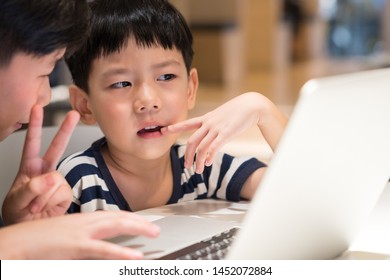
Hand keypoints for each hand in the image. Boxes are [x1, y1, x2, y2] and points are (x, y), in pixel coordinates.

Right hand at [0, 211, 159, 258]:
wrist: (16, 242)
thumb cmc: (38, 240)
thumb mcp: (66, 236)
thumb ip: (84, 239)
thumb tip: (96, 244)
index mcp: (82, 219)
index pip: (112, 215)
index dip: (129, 218)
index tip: (142, 221)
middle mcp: (85, 221)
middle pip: (118, 217)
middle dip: (139, 222)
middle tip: (154, 228)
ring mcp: (81, 232)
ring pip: (115, 226)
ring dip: (137, 229)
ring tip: (153, 233)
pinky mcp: (76, 246)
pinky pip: (103, 249)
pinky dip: (121, 252)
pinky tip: (135, 256)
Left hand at [2, 105, 79, 224]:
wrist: (30, 229)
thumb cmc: (18, 213)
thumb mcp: (16, 201)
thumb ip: (31, 188)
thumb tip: (53, 177)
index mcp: (29, 167)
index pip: (31, 143)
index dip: (34, 125)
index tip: (36, 108)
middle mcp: (45, 171)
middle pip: (57, 147)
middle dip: (65, 130)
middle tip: (74, 114)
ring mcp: (57, 182)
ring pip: (57, 180)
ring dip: (43, 197)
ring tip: (35, 206)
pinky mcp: (66, 193)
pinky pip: (64, 193)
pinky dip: (53, 203)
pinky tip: (47, 207)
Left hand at [162, 92, 286, 172]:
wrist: (251, 105)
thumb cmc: (238, 111)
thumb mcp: (221, 115)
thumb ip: (214, 124)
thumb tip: (210, 133)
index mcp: (206, 119)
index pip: (187, 123)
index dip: (175, 128)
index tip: (163, 130)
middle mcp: (208, 123)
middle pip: (192, 141)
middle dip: (187, 155)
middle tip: (186, 166)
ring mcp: (216, 128)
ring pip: (201, 147)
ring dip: (198, 161)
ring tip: (198, 170)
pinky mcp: (226, 133)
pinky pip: (214, 147)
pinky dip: (209, 156)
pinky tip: (207, 163)